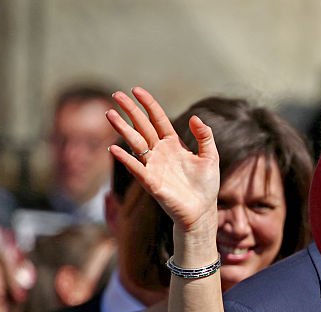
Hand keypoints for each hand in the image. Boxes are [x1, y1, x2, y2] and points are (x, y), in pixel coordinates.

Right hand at [106, 87, 219, 230]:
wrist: (202, 212)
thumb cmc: (206, 185)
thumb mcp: (210, 156)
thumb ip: (205, 136)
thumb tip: (195, 117)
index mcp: (173, 144)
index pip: (158, 119)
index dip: (148, 104)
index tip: (137, 90)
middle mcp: (160, 152)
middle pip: (142, 126)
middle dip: (130, 110)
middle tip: (116, 95)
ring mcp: (153, 166)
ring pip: (135, 143)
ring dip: (122, 129)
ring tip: (110, 114)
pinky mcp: (151, 182)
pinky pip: (136, 168)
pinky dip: (125, 159)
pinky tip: (114, 149)